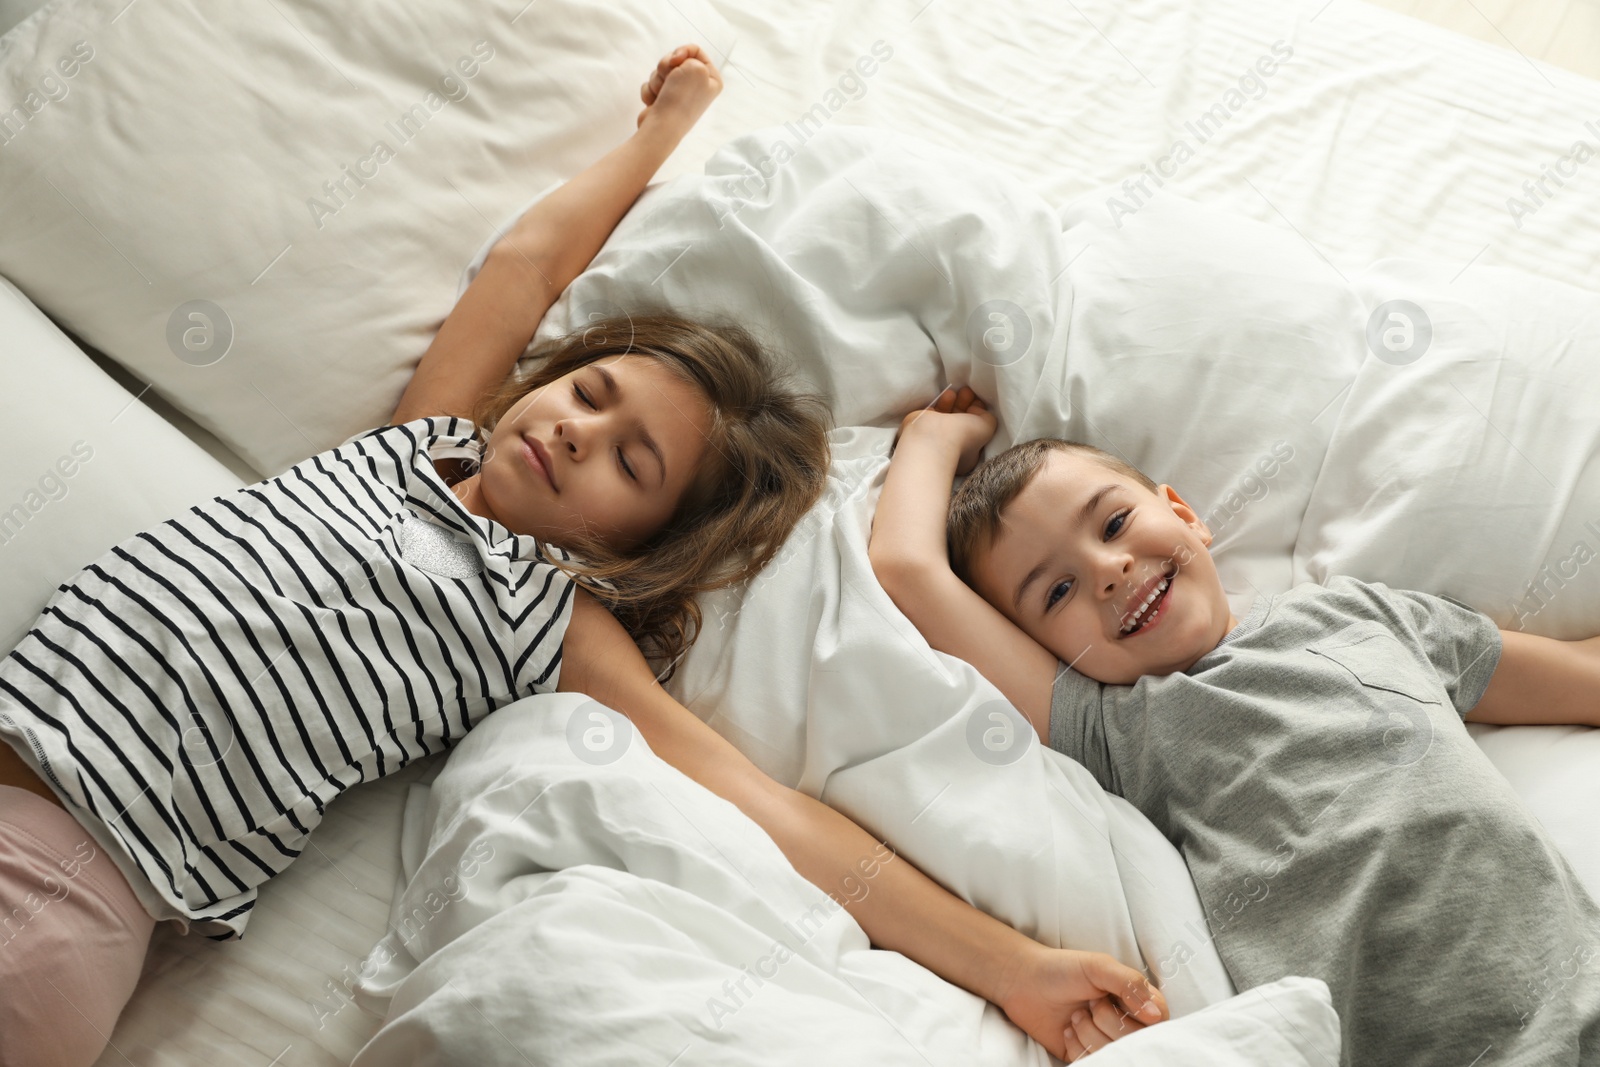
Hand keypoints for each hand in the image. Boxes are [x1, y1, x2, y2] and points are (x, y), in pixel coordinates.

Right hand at [638, 45, 722, 131]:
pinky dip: (651, 91)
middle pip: (676, 59)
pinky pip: (652, 84)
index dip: (682, 51)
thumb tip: (675, 64)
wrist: (662, 127)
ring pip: (661, 71)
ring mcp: (680, 93)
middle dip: (667, 66)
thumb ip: (690, 55)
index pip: (696, 50)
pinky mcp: (664, 100)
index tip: (676, 60)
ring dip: (658, 80)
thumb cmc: (681, 98)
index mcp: (712, 79)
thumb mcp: (695, 67)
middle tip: (669, 79)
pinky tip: (655, 102)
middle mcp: (697, 85)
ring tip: (662, 94)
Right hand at [894, 386, 996, 475]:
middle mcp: (952, 444)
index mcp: (968, 452)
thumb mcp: (988, 427)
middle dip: (966, 404)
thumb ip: (987, 417)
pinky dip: (942, 401)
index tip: (979, 402)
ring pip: (948, 414)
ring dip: (955, 401)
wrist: (933, 437)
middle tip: (968, 391)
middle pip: (962, 420)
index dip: (979, 414)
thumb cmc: (962, 436)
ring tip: (958, 392)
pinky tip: (948, 395)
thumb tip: (975, 409)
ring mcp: (937, 435)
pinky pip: (935, 410)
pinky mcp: (923, 425)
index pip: (975, 431)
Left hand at [995, 945, 1168, 1061]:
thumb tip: (1156, 1016)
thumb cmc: (1063, 969)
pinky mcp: (1087, 1056)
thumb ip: (1130, 983)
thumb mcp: (1099, 966)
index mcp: (1137, 999)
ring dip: (1088, 1032)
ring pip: (1113, 1053)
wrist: (1024, 982)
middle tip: (1090, 1003)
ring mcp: (1107, 1041)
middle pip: (1136, 1040)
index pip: (1160, 1021)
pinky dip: (1076, 1046)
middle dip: (1107, 1020)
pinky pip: (1093, 1061)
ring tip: (1076, 1014)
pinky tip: (1066, 1029)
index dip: (1140, 1018)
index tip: (1113, 1001)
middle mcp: (1126, 1023)